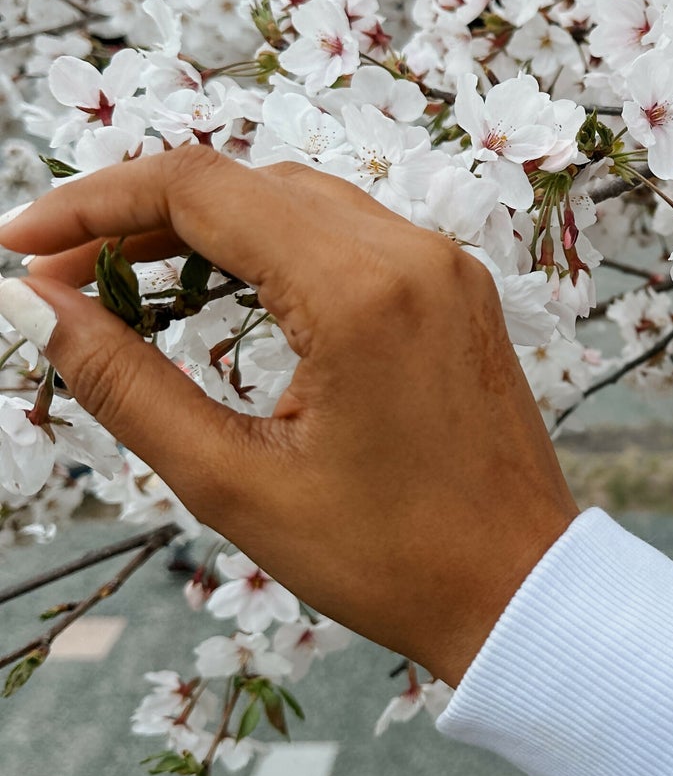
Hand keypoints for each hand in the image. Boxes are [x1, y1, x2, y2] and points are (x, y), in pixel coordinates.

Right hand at [0, 149, 577, 687]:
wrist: (520, 593)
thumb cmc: (389, 559)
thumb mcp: (232, 482)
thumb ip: (125, 384)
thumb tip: (37, 309)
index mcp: (361, 291)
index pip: (200, 189)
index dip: (93, 205)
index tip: (19, 246)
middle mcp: (412, 254)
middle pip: (244, 182)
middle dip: (137, 216)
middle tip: (56, 277)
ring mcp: (444, 266)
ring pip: (295, 201)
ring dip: (201, 227)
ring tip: (119, 282)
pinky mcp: (456, 290)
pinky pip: (346, 233)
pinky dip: (270, 247)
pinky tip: (214, 290)